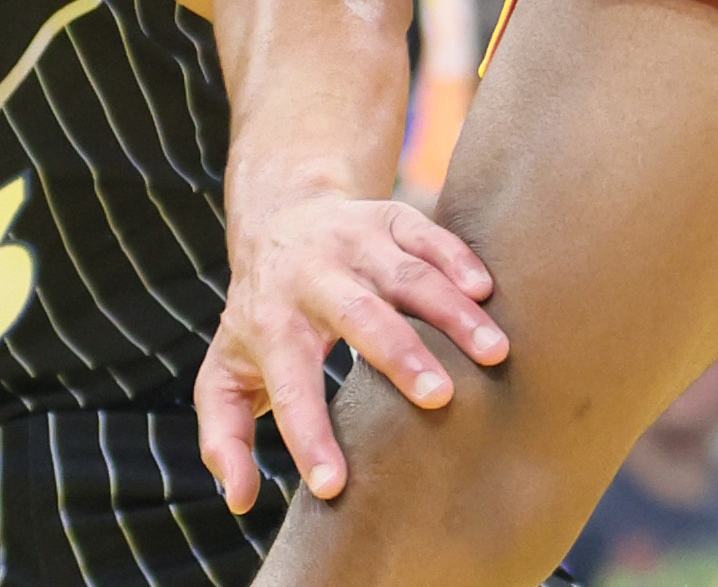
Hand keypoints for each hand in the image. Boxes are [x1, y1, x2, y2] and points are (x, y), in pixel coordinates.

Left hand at [195, 188, 508, 513]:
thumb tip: (241, 500)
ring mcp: (354, 240)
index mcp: (269, 323)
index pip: (290, 387)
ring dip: (451, 312)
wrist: (279, 216)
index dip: (309, 436)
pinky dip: (458, 259)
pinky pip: (428, 233)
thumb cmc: (260, 316)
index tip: (335, 486)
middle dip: (399, 355)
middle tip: (441, 398)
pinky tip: (487, 292)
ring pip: (406, 274)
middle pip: (358, 314)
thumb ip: (223, 437)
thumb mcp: (225, 374)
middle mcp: (311, 276)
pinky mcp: (388, 217)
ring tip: (494, 352)